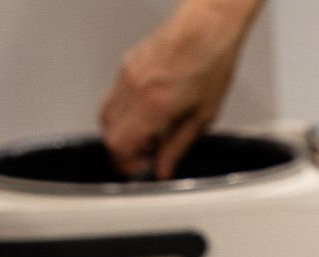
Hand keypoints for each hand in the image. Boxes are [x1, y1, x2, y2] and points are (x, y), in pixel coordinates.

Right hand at [100, 0, 257, 178]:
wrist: (207, 27)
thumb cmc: (211, 63)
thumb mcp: (202, 117)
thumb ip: (178, 146)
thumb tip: (164, 168)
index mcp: (153, 106)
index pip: (118, 145)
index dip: (126, 164)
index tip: (141, 168)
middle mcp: (134, 90)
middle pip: (108, 133)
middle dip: (125, 149)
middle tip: (147, 154)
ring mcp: (126, 75)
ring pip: (107, 114)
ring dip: (124, 130)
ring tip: (151, 132)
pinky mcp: (127, 64)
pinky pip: (115, 96)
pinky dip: (126, 111)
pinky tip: (149, 112)